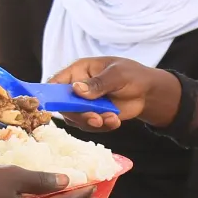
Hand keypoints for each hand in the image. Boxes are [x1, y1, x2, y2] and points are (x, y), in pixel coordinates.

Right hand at [49, 58, 180, 131]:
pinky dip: (103, 126)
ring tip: (111, 118)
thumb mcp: (116, 75)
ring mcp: (85, 104)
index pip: (56, 82)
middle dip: (79, 114)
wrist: (147, 92)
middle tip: (96, 118)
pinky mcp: (94, 116)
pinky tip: (116, 120)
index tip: (52, 105)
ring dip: (92, 122)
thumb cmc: (131, 75)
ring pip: (76, 119)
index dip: (50, 93)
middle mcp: (77, 89)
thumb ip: (98, 83)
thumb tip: (76, 89)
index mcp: (79, 71)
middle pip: (64, 106)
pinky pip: (90, 126)